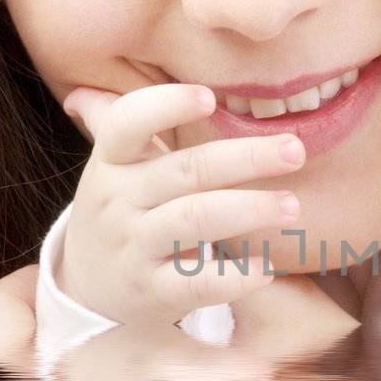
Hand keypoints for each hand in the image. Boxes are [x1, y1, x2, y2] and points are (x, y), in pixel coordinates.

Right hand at [57, 82, 305, 325]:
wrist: (87, 289)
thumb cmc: (119, 211)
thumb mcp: (109, 167)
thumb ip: (111, 122)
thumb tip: (84, 88)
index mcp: (113, 162)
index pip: (127, 123)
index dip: (166, 106)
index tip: (210, 97)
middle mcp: (121, 201)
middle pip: (186, 171)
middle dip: (245, 158)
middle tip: (296, 150)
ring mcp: (136, 248)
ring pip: (195, 221)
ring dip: (249, 210)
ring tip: (292, 206)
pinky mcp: (153, 292)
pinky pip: (196, 283)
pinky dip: (234, 277)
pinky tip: (267, 268)